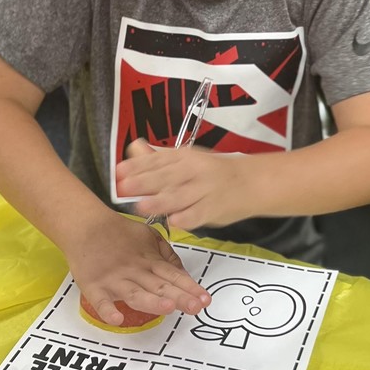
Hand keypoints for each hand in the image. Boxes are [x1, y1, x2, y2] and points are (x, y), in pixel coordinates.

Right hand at [64, 213, 210, 326]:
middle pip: (160, 287)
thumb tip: (182, 273)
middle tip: (195, 306)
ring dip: (151, 301)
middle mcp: (135, 272)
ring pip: (136, 294)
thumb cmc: (118, 233)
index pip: (174, 276)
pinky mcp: (94, 287)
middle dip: (179, 297)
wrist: (86, 224)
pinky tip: (116, 318)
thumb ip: (167, 255)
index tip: (205, 299)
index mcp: (149, 261)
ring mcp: (115, 280)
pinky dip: (107, 310)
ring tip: (168, 307)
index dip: (190, 287)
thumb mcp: (149, 237)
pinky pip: (101, 302)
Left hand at [116, 140, 252, 229]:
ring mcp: (203, 191)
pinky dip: (186, 218)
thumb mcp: (186, 158)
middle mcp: (193, 172)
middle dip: (144, 182)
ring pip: (180, 196)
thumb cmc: (213, 172)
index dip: (137, 166)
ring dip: (161, 201)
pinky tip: (173, 221)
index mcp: (184, 157)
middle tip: (123, 187)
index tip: (119, 171)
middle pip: (166, 177)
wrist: (250, 182)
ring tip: (143, 205)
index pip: (157, 160)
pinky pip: (197, 215)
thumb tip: (133, 148)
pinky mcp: (212, 210)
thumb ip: (158, 158)